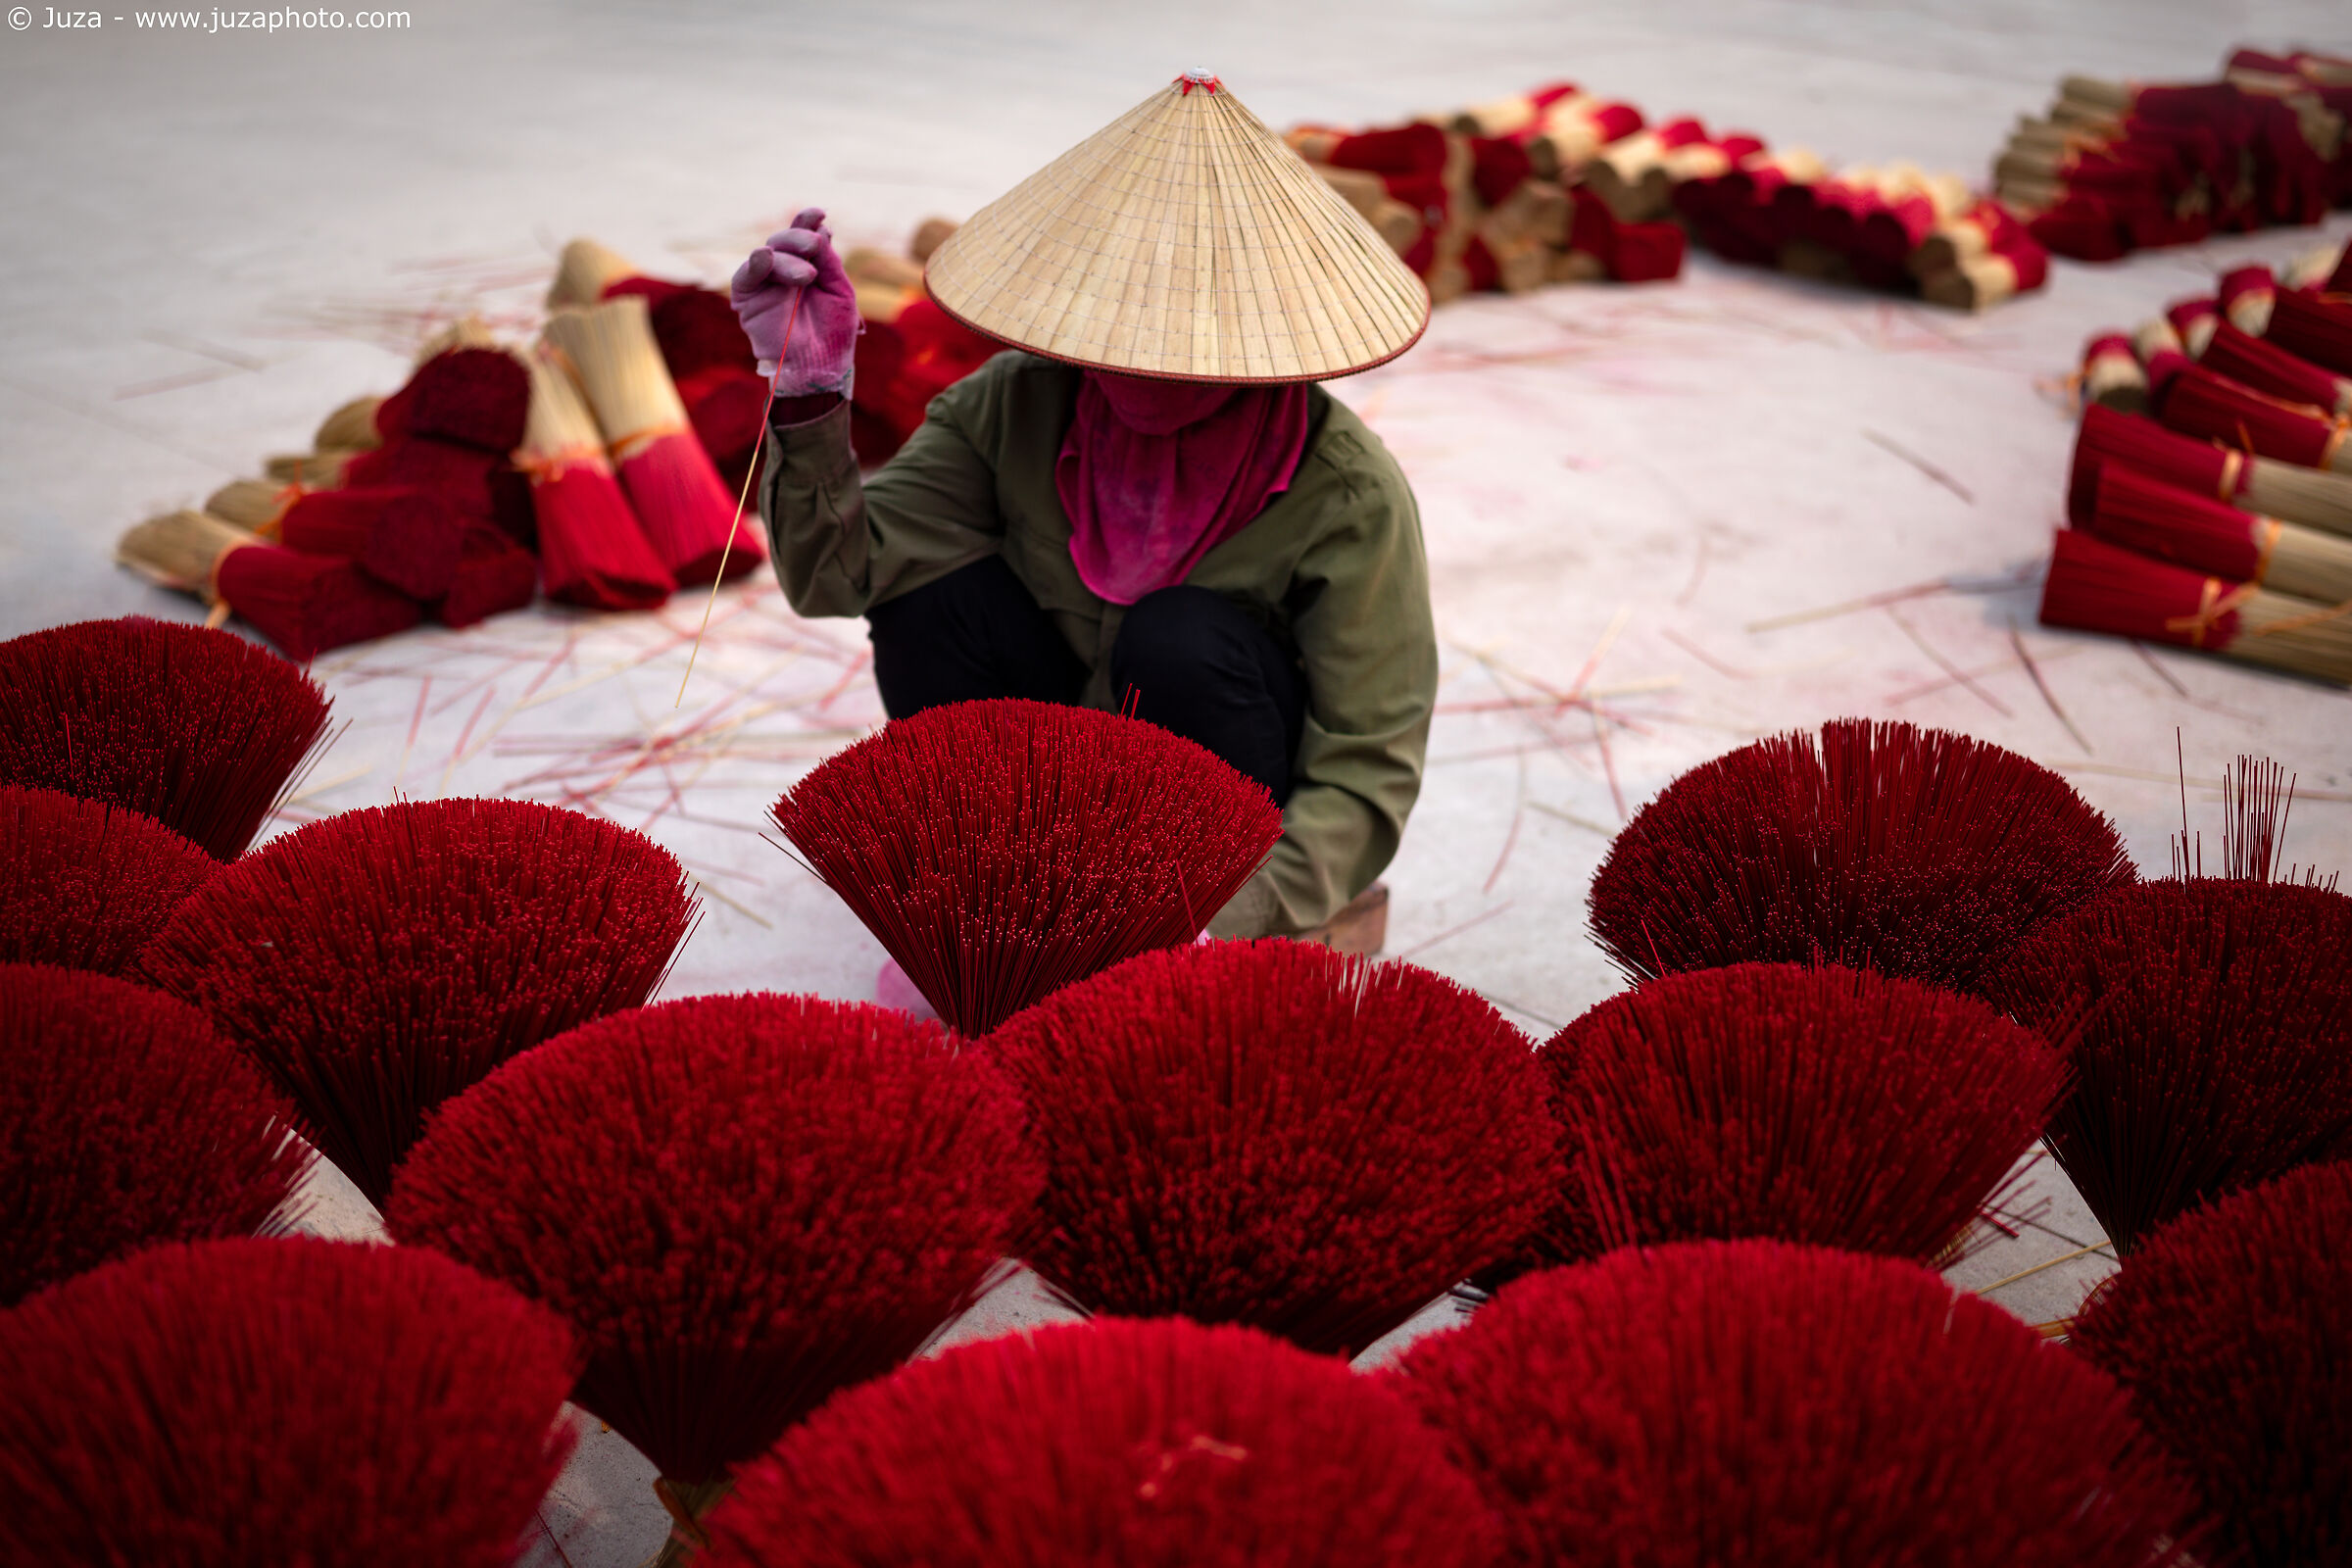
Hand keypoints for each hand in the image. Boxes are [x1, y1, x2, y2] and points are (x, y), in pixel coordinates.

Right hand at [731, 207, 860, 396]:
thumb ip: (829, 261)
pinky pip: (745, 276)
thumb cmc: (834, 334)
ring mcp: (764, 284)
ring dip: (785, 257)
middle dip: (798, 238)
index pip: (803, 237)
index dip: (807, 222)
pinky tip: (766, 258)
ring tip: (807, 275)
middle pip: (783, 241)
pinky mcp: (747, 300)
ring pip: (767, 255)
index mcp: (807, 266)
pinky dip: (755, 265)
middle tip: (814, 246)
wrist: (820, 369)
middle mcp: (783, 271)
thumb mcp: (840, 292)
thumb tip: (821, 229)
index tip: (819, 213)